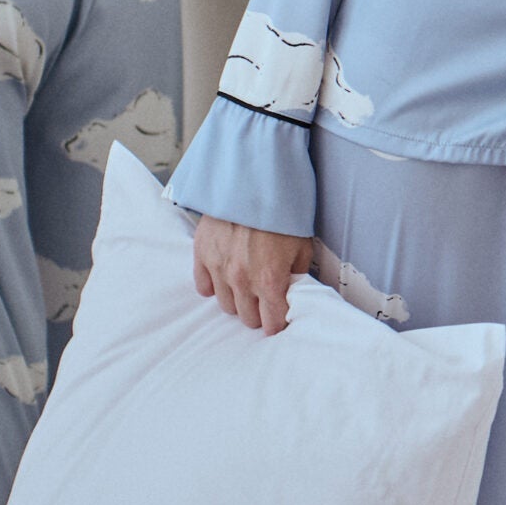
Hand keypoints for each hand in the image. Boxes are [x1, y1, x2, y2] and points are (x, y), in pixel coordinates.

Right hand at [192, 215, 312, 335]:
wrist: (254, 181)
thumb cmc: (281, 211)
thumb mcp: (302, 246)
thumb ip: (297, 274)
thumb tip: (294, 290)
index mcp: (270, 280)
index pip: (272, 323)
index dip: (277, 322)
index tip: (279, 317)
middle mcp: (243, 280)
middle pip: (248, 318)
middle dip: (259, 313)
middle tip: (265, 300)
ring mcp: (220, 268)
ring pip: (226, 305)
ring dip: (238, 300)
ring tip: (246, 286)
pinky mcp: (203, 254)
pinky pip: (203, 286)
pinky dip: (214, 286)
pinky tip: (224, 278)